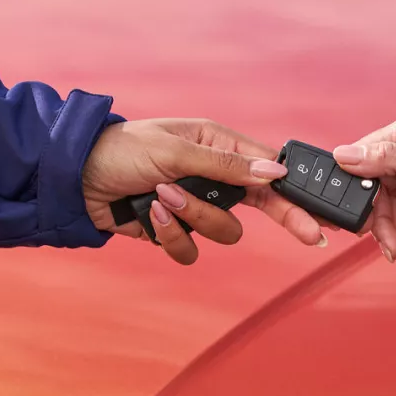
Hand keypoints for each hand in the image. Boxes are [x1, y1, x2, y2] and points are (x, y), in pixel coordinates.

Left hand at [84, 118, 326, 263]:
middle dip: (280, 220)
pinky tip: (150, 215)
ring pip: (222, 232)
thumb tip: (272, 172)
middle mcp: (211, 178)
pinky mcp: (171, 231)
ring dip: (194, 219)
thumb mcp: (176, 151)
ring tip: (164, 197)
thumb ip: (226, 166)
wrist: (74, 179)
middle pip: (258, 207)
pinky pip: (189, 248)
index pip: (267, 168)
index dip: (295, 190)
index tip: (321, 211)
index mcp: (218, 147)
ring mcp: (192, 206)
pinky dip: (170, 235)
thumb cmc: (121, 150)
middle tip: (310, 237)